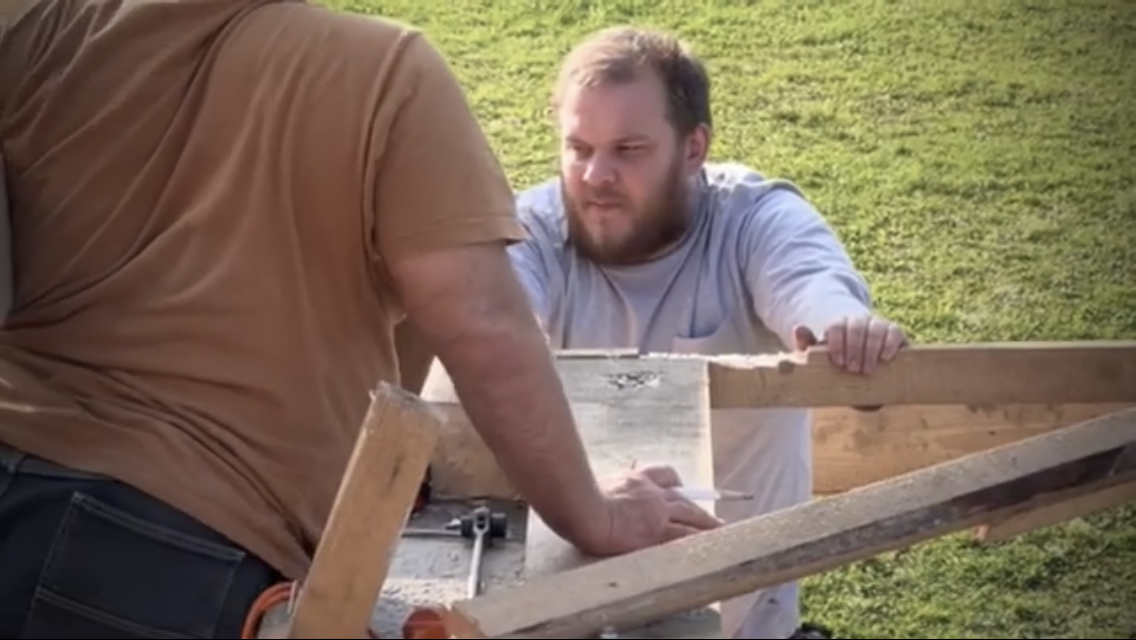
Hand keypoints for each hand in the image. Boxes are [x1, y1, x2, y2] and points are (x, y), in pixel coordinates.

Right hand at [586, 463, 722, 555]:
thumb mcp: (594, 486)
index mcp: (636, 480)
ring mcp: (659, 511)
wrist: (585, 512)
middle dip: (697, 506)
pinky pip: (688, 535)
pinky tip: (714, 542)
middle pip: (684, 497)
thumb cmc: (581, 501)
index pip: (663, 475)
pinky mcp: (661, 531)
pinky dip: (703, 538)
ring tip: (720, 529)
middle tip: (709, 515)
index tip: (680, 488)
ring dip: (708, 522)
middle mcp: (652, 493)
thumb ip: (605, 489)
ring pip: (692, 515)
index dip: (675, 482)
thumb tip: (592, 487)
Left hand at [792, 314, 907, 374]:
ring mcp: (878, 325)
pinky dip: (889, 344)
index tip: (838, 362)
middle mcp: (859, 321)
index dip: (837, 343)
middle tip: (852, 369)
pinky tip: (884, 358)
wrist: (862, 365)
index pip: (836, 325)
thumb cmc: (838, 362)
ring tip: (866, 370)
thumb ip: (807, 345)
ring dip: (871, 349)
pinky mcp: (895, 333)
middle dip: (854, 348)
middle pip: (856, 326)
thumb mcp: (820, 356)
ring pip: (876, 327)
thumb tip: (798, 328)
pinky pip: (894, 331)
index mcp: (838, 325)